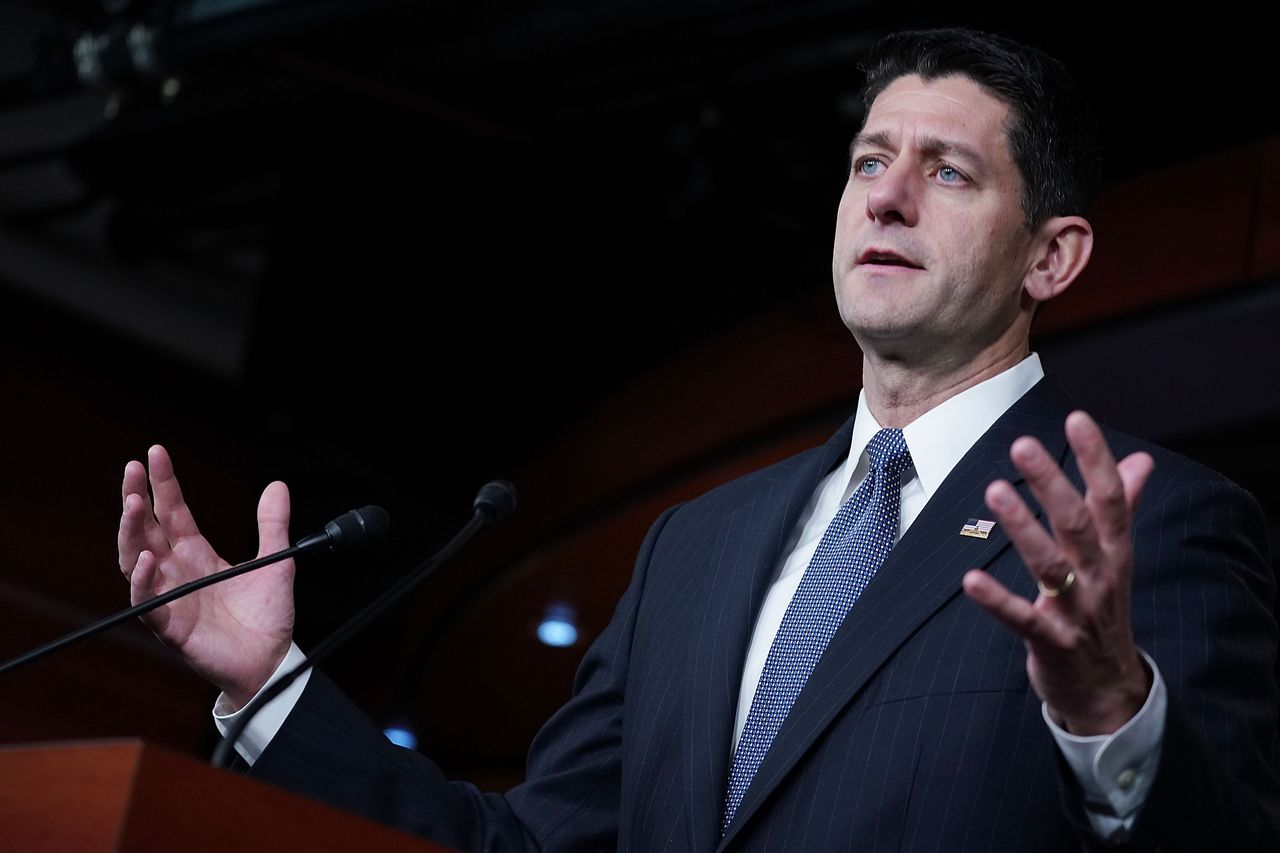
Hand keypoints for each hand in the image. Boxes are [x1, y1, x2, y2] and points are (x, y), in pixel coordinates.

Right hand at [118, 445, 295, 709]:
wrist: (272, 660)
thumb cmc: (267, 616)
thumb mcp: (276, 561)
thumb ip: (273, 524)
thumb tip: (277, 485)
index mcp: (197, 554)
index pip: (172, 511)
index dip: (163, 483)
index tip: (155, 453)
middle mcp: (177, 572)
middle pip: (146, 530)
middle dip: (136, 499)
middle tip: (132, 468)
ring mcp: (171, 598)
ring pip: (137, 561)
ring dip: (131, 533)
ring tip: (133, 504)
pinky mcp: (172, 627)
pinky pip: (148, 603)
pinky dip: (144, 581)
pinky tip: (148, 559)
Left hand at [962, 411, 1155, 735]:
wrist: (1109, 691)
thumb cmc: (1103, 613)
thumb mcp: (1117, 560)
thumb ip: (1124, 507)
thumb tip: (1141, 461)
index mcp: (1115, 553)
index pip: (1111, 498)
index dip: (1096, 459)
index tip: (1078, 419)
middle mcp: (1100, 577)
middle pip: (1078, 524)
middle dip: (1052, 483)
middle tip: (1023, 445)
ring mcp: (1077, 612)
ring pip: (1051, 564)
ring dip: (1023, 528)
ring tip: (994, 492)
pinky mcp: (1052, 644)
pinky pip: (1023, 619)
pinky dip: (997, 601)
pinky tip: (969, 581)